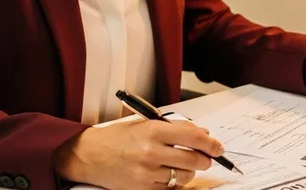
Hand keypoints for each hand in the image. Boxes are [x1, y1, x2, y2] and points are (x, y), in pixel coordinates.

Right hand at [54, 119, 223, 188]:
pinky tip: (168, 175)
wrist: (87, 155)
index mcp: (153, 130)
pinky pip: (170, 189)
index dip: (211, 143)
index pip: (194, 137)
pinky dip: (174, 183)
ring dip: (190, 172)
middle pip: (194, 160)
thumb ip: (174, 128)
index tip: (217, 147)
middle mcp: (151, 152)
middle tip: (206, 158)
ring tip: (184, 166)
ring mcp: (147, 172)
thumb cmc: (115, 138)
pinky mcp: (143, 188)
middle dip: (205, 159)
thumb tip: (202, 133)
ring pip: (184, 177)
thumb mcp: (144, 123)